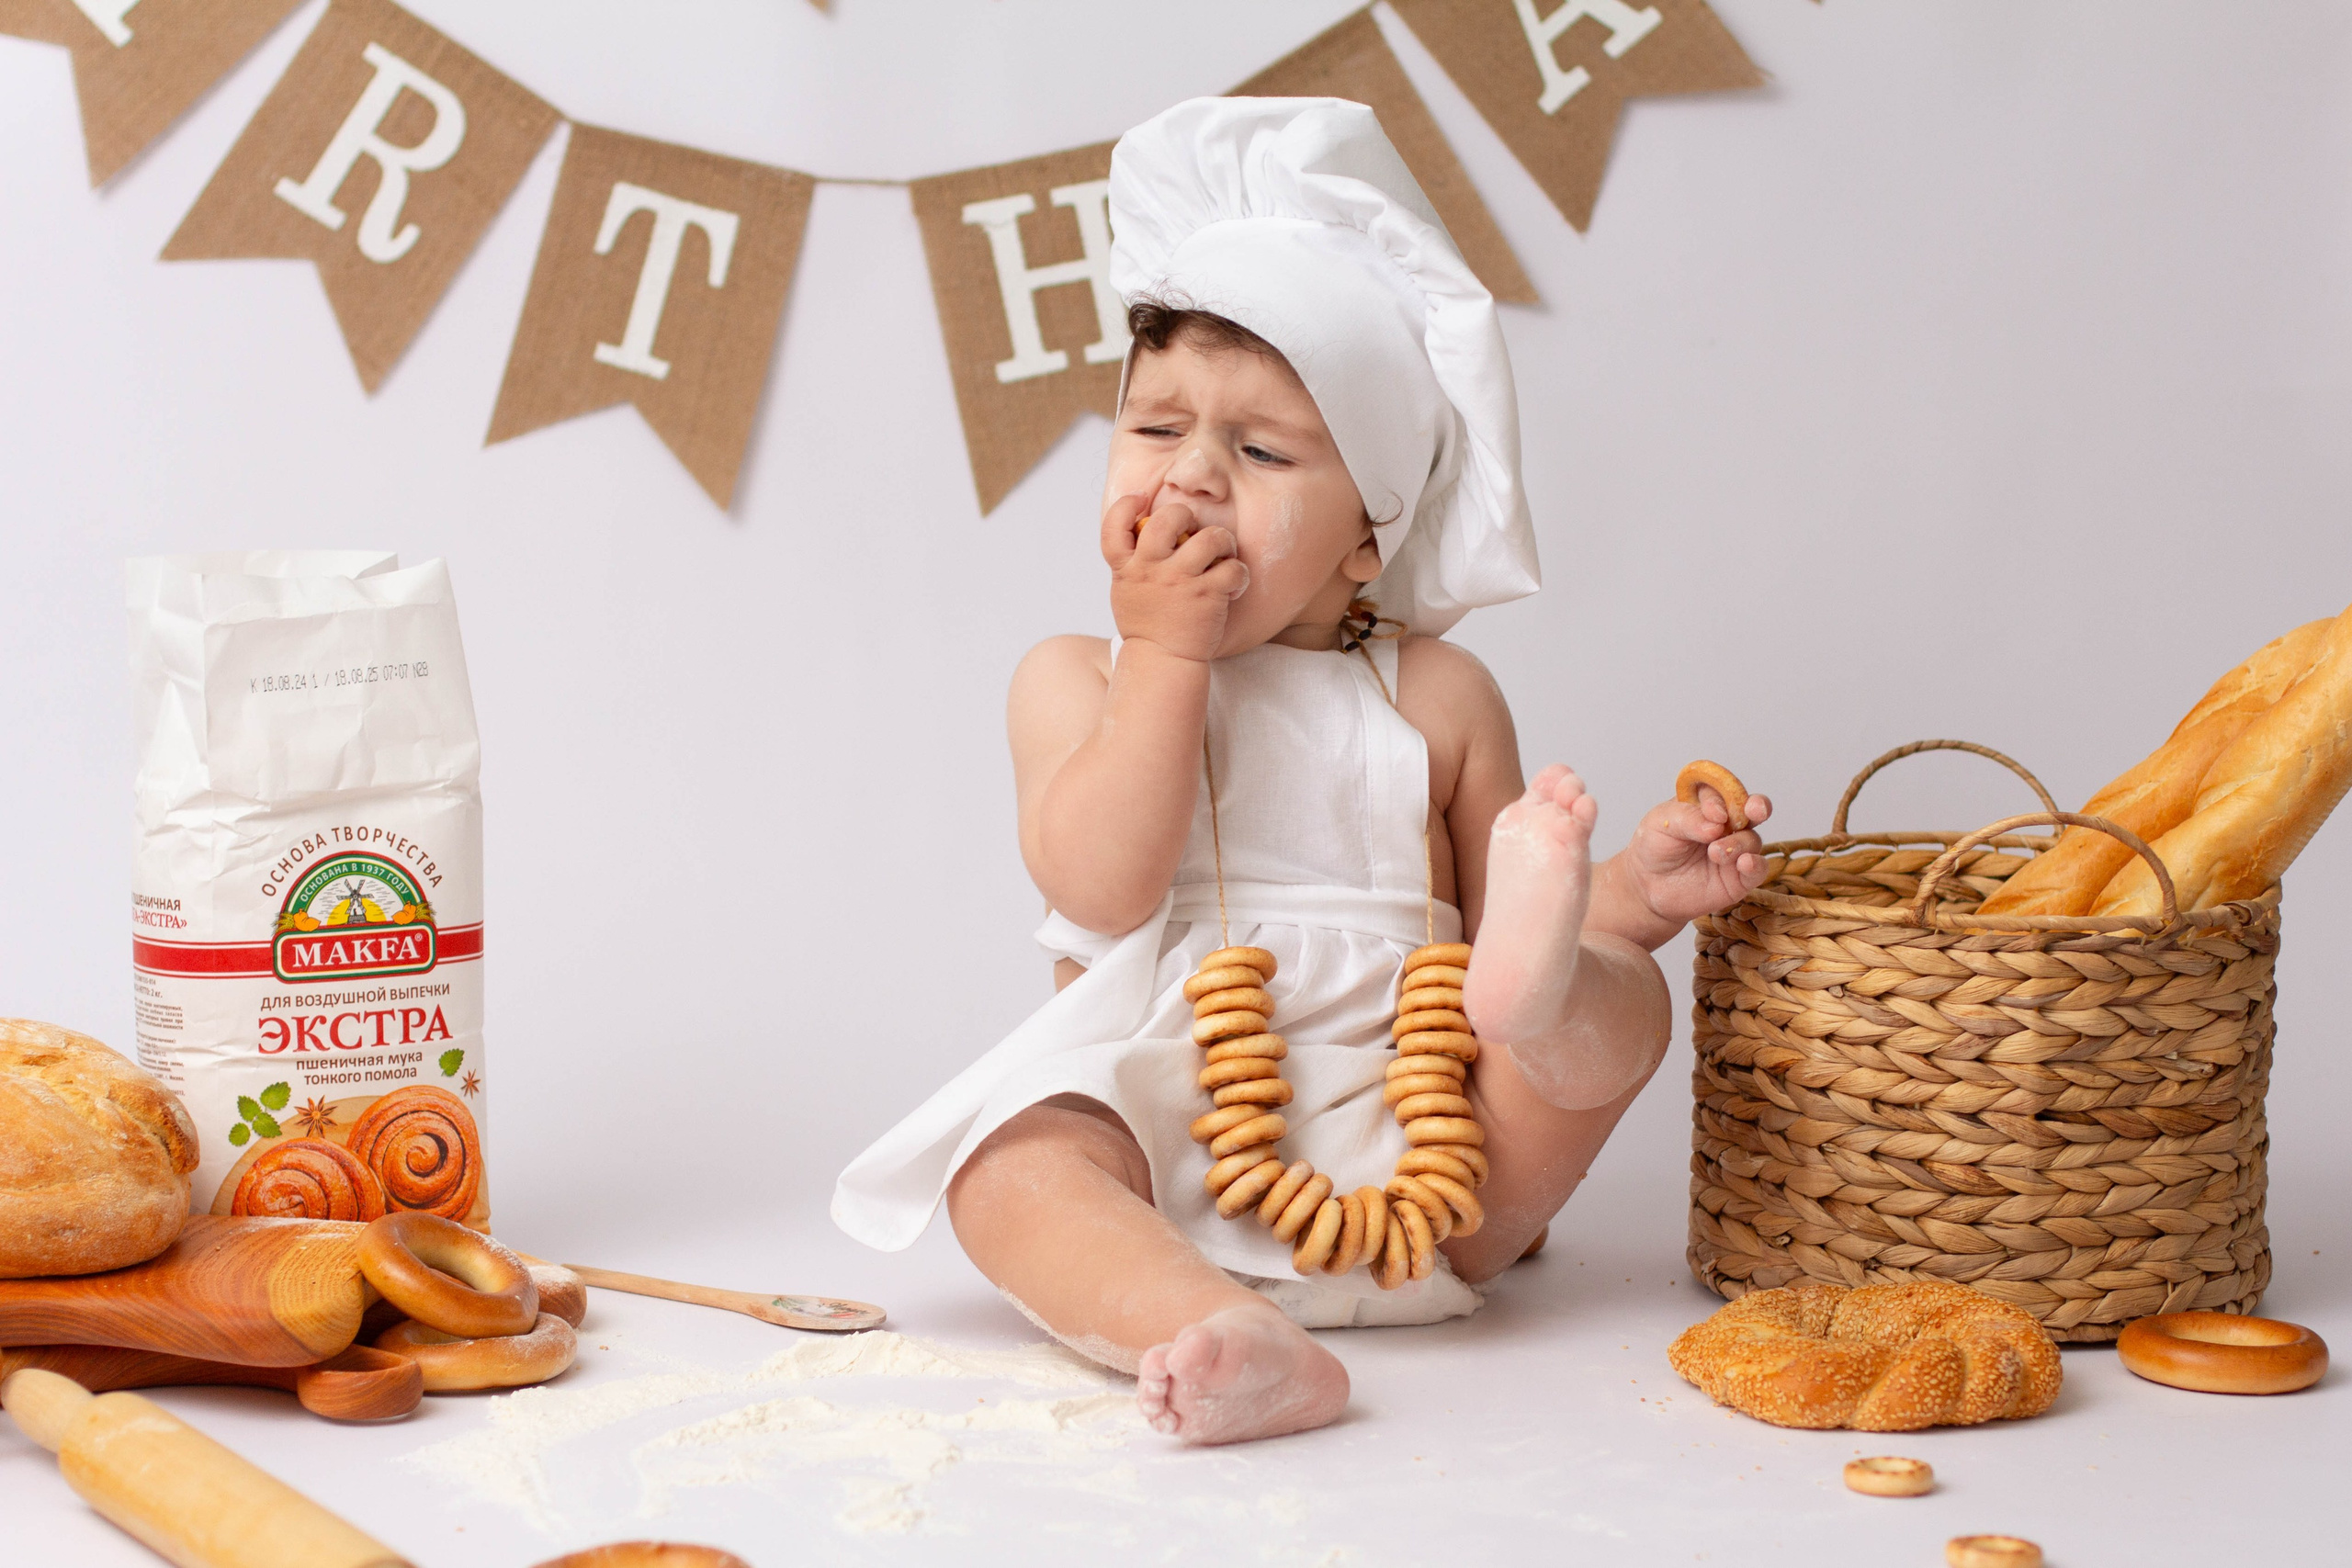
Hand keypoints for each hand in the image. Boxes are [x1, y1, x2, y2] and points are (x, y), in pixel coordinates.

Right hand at [1102, 494, 1247, 663]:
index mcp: (1126, 567)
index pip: (1114, 524)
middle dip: (1185, 514)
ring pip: (1210, 538)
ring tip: (1222, 552)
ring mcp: (1180, 581)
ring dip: (1223, 540)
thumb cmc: (1146, 622)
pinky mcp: (1207, 595)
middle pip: (1167, 519)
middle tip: (1193, 529)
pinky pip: (1233, 569)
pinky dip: (1239, 573)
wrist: (1161, 660)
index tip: (1141, 498)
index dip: (1127, 504)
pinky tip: (1233, 582)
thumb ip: (1133, 559)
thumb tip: (1145, 527)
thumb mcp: (1126, 588)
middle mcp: (1151, 569)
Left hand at [1622, 779, 1773, 928]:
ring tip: (1714, 852)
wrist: (1648, 886)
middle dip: (1758, 806)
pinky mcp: (1739, 877)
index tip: (1713, 814)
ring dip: (1737, 843)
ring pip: (1751, 839)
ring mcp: (1735, 850)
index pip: (1723, 791)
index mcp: (1707, 804)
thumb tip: (1716, 824)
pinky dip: (1756, 864)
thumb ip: (1687, 818)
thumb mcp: (1660, 823)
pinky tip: (1745, 863)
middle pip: (1752, 809)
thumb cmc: (1654, 847)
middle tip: (1753, 810)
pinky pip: (1758, 868)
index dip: (1721, 800)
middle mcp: (1727, 824)